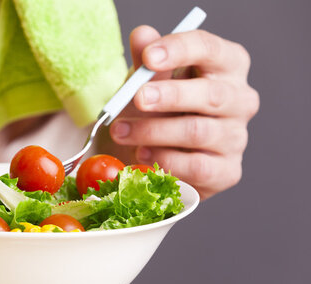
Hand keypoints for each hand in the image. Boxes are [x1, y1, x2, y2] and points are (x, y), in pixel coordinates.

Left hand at [109, 26, 258, 199]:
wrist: (156, 155)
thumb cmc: (158, 110)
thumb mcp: (146, 82)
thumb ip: (146, 61)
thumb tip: (142, 35)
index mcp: (226, 66)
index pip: (210, 50)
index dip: (179, 50)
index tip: (148, 56)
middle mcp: (240, 100)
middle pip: (211, 95)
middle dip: (170, 96)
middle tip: (137, 99)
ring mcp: (236, 137)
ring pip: (198, 132)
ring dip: (153, 132)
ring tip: (121, 131)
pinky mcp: (227, 171)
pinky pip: (197, 166)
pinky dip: (165, 161)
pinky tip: (141, 155)